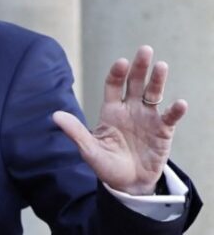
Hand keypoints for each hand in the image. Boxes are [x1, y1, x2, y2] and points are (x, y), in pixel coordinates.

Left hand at [52, 45, 186, 194]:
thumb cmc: (107, 165)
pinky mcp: (163, 131)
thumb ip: (75, 132)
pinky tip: (179, 103)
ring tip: (161, 66)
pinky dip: (175, 110)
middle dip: (139, 67)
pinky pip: (170, 117)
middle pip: (135, 83)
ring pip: (153, 94)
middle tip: (145, 50)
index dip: (117, 73)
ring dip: (157, 81)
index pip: (113, 85)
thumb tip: (55, 115)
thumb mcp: (89, 149)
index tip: (121, 62)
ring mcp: (147, 118)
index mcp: (111, 111)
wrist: (128, 184)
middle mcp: (130, 110)